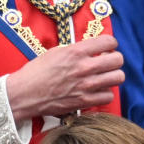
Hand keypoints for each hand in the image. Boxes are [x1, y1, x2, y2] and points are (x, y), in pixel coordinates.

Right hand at [6, 35, 124, 121]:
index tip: (107, 47)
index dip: (110, 43)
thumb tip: (92, 49)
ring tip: (105, 76)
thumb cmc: (36, 72)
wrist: (24, 94)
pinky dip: (105, 93)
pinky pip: (109, 96)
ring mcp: (86, 85)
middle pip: (118, 60)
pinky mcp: (85, 101)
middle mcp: (84, 67)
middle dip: (114, 59)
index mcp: (76, 51)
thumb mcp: (56, 52)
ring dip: (113, 76)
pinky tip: (97, 90)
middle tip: (107, 62)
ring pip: (118, 77)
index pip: (108, 41)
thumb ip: (76, 49)